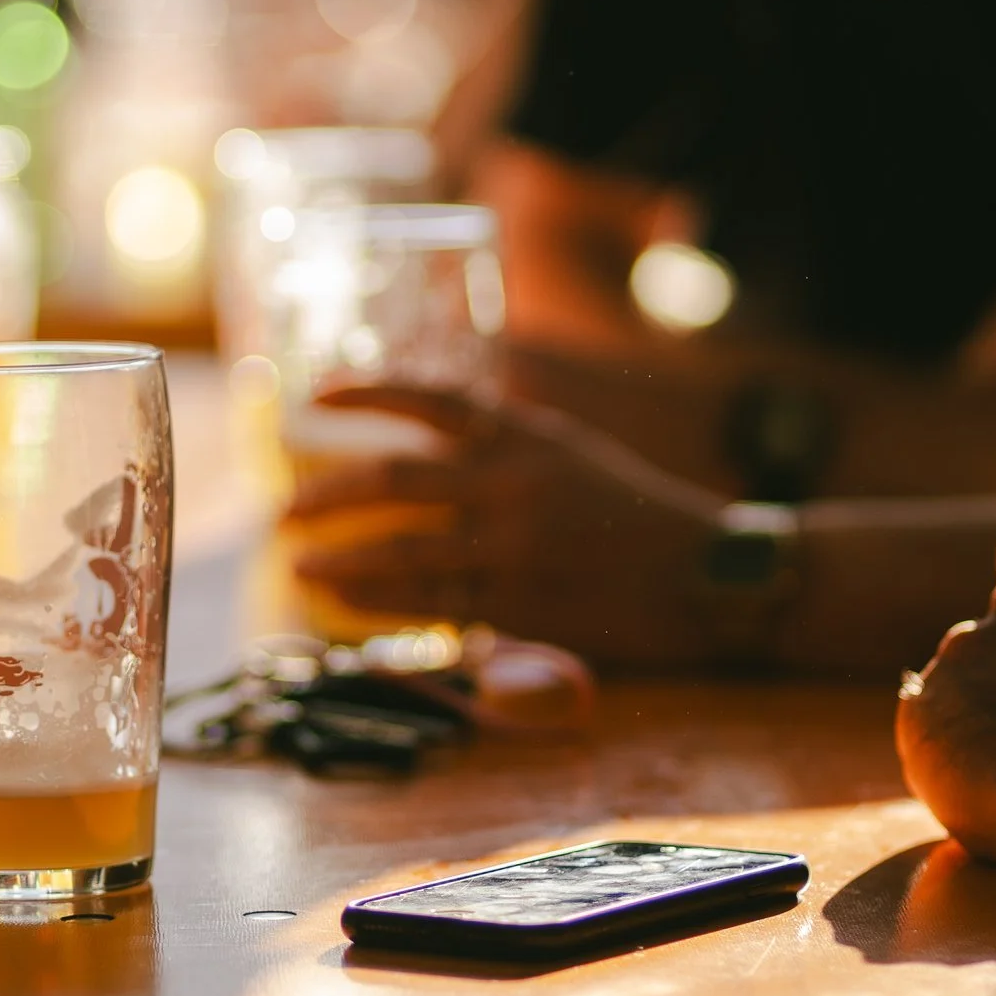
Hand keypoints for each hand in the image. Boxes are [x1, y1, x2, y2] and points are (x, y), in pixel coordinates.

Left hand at [285, 385, 719, 666]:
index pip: (430, 398)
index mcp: (526, 433)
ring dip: (340, 558)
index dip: (366, 392)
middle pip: (393, 479)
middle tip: (284, 512)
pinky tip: (346, 602)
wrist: (710, 574)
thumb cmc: (636, 514)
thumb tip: (421, 450)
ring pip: (401, 549)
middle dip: (327, 495)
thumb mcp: (570, 454)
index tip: (315, 397)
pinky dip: (381, 601)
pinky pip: (431, 602)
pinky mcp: (521, 603)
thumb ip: (501, 450)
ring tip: (302, 564)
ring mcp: (515, 544)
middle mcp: (514, 480)